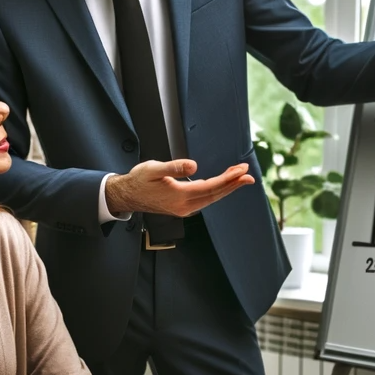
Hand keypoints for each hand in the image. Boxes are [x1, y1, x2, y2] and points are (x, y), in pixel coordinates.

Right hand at [105, 159, 253, 216]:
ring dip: (226, 188)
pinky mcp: (181, 208)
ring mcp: (183, 209)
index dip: (228, 179)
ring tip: (239, 178)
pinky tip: (221, 185)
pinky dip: (216, 191)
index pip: (210, 186)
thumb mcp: (153, 169)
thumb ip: (174, 167)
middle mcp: (184, 206)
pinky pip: (204, 200)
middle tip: (248, 175)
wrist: (126, 195)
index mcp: (179, 195)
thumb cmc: (138, 180)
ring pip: (211, 198)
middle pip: (215, 195)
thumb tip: (194, 166)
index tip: (242, 172)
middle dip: (233, 184)